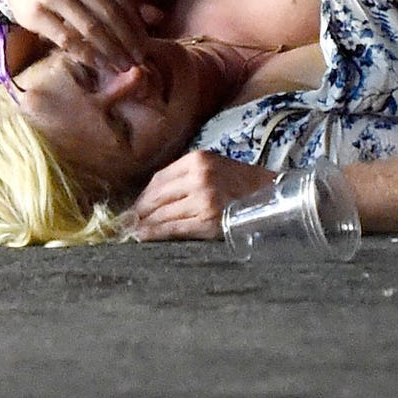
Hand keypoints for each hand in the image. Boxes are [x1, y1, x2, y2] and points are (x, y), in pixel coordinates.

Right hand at [0, 0, 150, 73]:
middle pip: (108, 14)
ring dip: (111, 51)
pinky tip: (100, 64)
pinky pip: (67, 39)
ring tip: (123, 65)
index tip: (147, 42)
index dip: (136, 22)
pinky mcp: (35, 13)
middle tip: (139, 59)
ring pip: (90, 29)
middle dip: (127, 40)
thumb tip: (158, 10)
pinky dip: (86, 54)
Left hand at [119, 150, 275, 240]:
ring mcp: (204, 199)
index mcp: (198, 159)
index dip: (142, 196)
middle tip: (125, 225)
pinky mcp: (208, 220)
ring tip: (133, 233)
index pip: (159, 179)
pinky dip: (155, 234)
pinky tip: (144, 238)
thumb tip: (149, 200)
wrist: (271, 198)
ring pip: (162, 214)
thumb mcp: (213, 169)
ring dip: (144, 226)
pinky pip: (173, 228)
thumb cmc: (241, 185)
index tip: (132, 209)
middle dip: (139, 212)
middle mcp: (199, 176)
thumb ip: (185, 178)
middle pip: (157, 197)